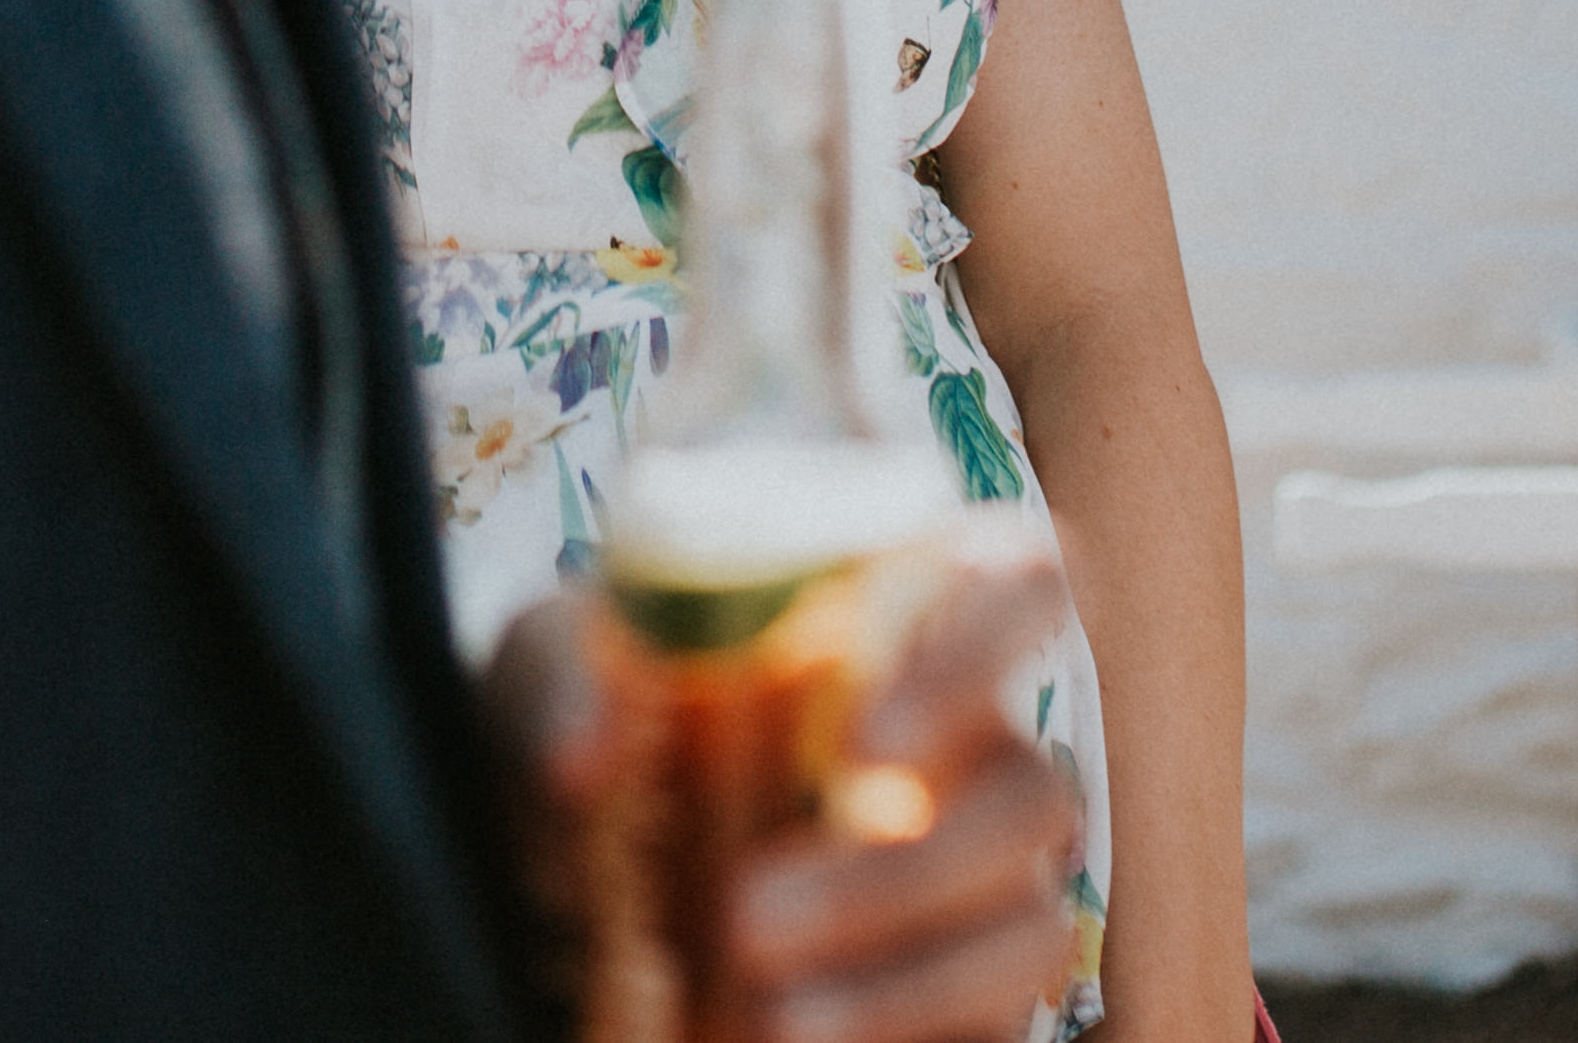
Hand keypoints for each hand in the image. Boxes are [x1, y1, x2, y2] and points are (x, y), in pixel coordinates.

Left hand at [493, 544, 1090, 1042]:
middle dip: (895, 876)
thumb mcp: (547, 676)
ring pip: (1029, 928)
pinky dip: (905, 1039)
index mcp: (905, 625)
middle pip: (1030, 792)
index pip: (1025, 580)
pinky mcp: (979, 996)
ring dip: (905, 983)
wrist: (561, 866)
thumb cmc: (596, 724)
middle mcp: (973, 748)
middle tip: (741, 920)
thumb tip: (584, 755)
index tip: (863, 742)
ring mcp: (991, 879)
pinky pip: (998, 1030)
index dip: (986, 648)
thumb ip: (561, 687)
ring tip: (767, 1020)